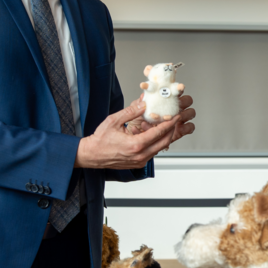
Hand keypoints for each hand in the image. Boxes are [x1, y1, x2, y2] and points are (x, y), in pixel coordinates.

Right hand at [75, 95, 195, 168]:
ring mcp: (140, 161)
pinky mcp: (139, 163)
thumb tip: (144, 104)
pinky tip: (152, 134)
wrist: (92, 155)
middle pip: (164, 142)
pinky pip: (152, 152)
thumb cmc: (100, 140)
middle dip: (171, 130)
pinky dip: (155, 143)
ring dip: (164, 137)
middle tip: (174, 119)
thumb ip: (131, 112)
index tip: (176, 116)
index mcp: (135, 145)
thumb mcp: (114, 121)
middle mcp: (140, 155)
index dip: (170, 123)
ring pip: (160, 148)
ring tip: (163, 125)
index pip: (159, 133)